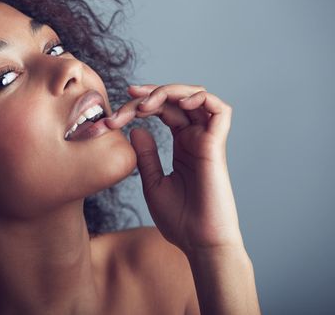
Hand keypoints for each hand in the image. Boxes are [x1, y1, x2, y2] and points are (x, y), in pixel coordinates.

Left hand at [105, 84, 243, 254]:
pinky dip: (199, 98)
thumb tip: (136, 129)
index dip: (140, 104)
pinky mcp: (217, 145)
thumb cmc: (179, 218)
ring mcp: (207, 140)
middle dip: (149, 95)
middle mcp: (195, 138)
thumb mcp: (152, 182)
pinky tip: (177, 104)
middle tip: (126, 100)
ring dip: (169, 92)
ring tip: (145, 104)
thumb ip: (146, 155)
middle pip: (175, 100)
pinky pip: (219, 110)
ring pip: (195, 97)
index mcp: (182, 145)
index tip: (114, 114)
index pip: (163, 110)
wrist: (198, 242)